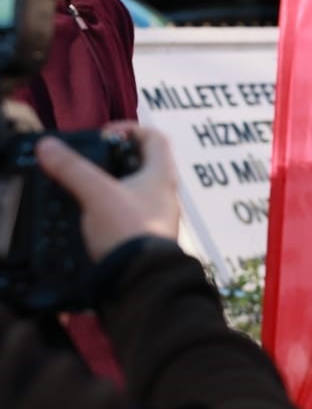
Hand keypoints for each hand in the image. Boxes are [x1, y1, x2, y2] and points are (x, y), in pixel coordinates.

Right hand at [34, 123, 179, 261]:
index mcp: (161, 176)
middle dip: (114, 159)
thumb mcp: (96, 193)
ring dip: (111, 185)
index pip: (156, 138)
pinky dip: (110, 208)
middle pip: (143, 163)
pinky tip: (91, 214)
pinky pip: (128, 213)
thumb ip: (72, 168)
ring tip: (85, 187)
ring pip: (135, 189)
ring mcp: (157, 217)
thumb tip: (49, 147)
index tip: (104, 135)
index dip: (131, 129)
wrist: (141, 279)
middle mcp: (164, 195)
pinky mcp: (145, 236)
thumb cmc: (130, 232)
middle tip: (90, 162)